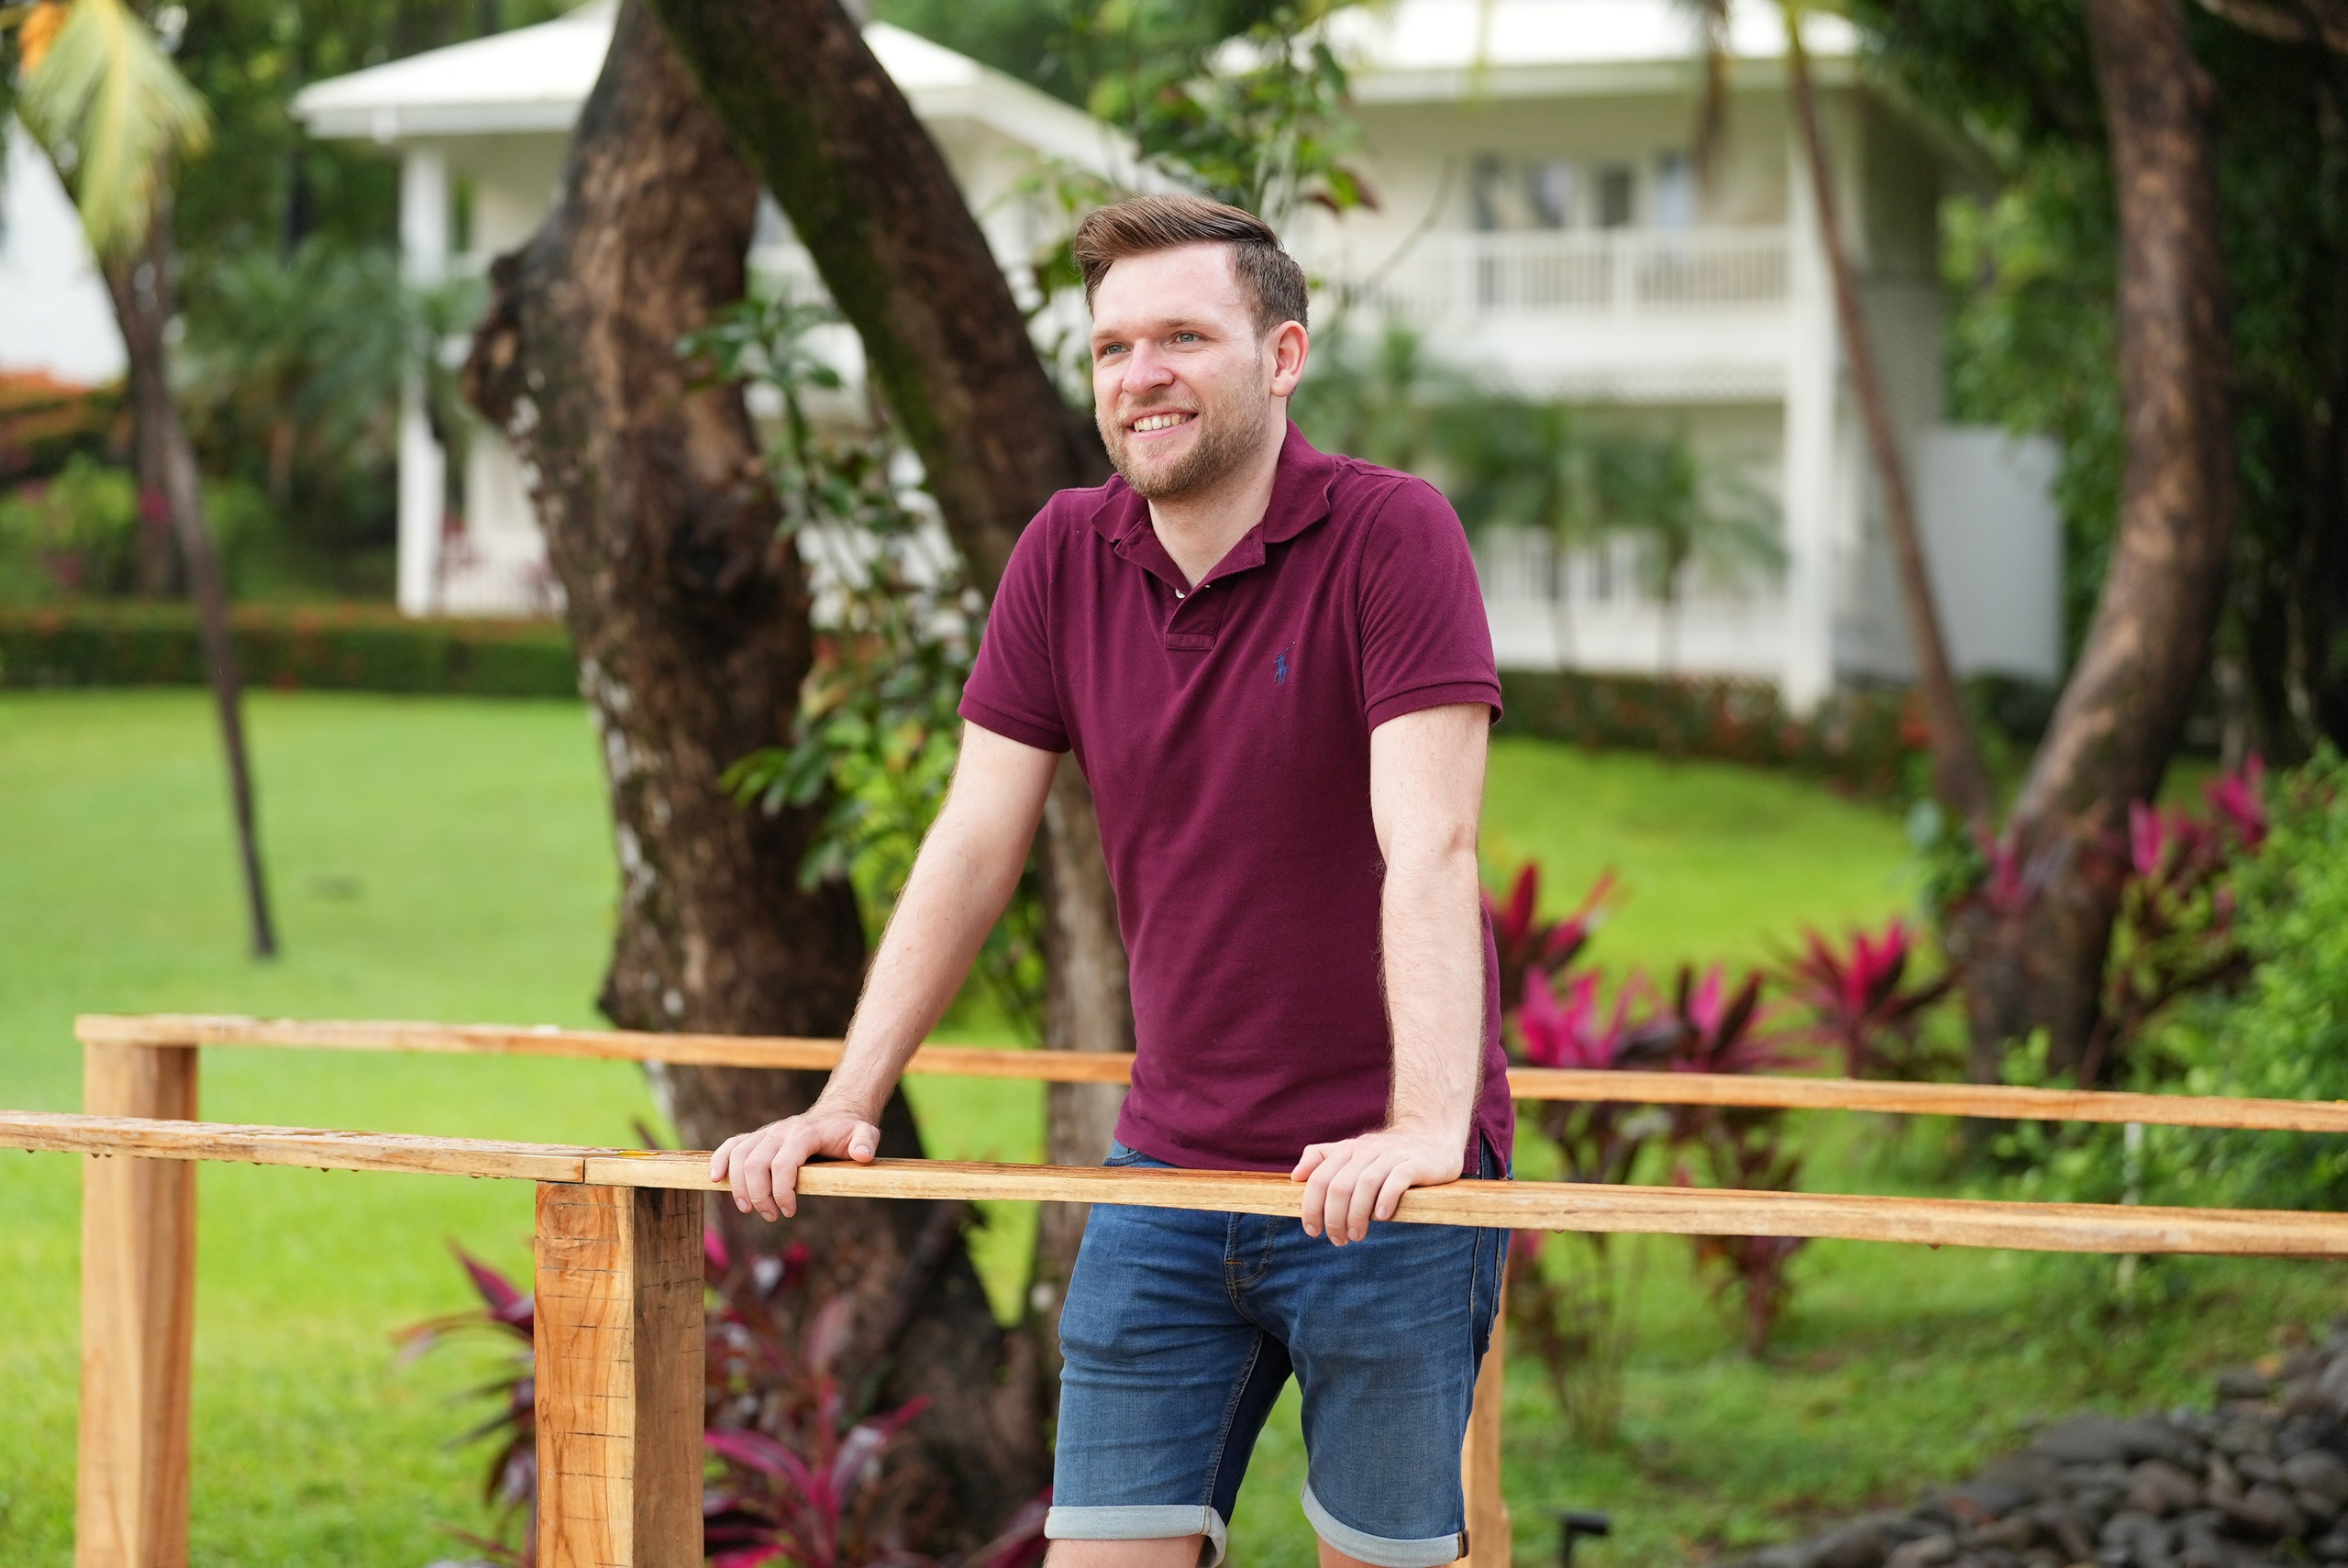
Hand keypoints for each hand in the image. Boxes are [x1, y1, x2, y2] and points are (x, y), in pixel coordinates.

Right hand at [709, 1107, 880, 1221]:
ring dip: (739, 1186)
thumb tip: (862, 1155)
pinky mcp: (757, 1138)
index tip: (790, 1212)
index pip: (782, 1163)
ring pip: (739, 1155)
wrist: (837, 1115)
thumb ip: (866, 1142)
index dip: (782, 1191)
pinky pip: (732, 1145)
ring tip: (749, 1209)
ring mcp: (766, 1133)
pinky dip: (719, 1160)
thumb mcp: (865, 1134)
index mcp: (804, 1133)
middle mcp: (780, 1131)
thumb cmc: (849, 1131)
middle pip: (755, 1162)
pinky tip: (716, 1179)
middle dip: (759, 1195)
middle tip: (771, 1215)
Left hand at [1289, 1124, 1462, 1244]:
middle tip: (1338, 1240)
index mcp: (1347, 1150)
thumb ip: (1322, 1158)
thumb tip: (1295, 1176)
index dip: (1311, 1207)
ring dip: (1357, 1215)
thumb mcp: (1352, 1151)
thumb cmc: (1388, 1152)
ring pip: (1365, 1185)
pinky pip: (1397, 1180)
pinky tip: (1381, 1217)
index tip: (1313, 1231)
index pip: (1320, 1179)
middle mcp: (1366, 1150)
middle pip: (1339, 1186)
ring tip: (1357, 1236)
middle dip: (1333, 1218)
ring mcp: (1391, 1155)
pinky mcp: (1415, 1163)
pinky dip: (1386, 1199)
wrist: (1433, 1135)